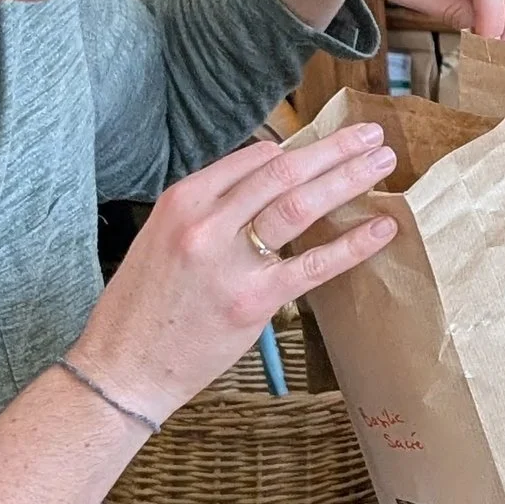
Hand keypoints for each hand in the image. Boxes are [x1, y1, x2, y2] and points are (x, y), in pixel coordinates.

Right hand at [66, 124, 397, 419]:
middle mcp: (205, 221)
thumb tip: (265, 182)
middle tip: (370, 136)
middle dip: (333, 149)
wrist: (122, 366)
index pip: (253, 158)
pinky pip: (314, 263)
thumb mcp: (162, 236)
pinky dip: (353, 243)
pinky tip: (381, 228)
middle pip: (283, 171)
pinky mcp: (253, 300)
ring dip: (347, 178)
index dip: (298, 148)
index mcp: (183, 199)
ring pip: (300, 204)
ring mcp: (230, 261)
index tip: (328, 144)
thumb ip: (209, 208)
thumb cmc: (144, 305)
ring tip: (382, 163)